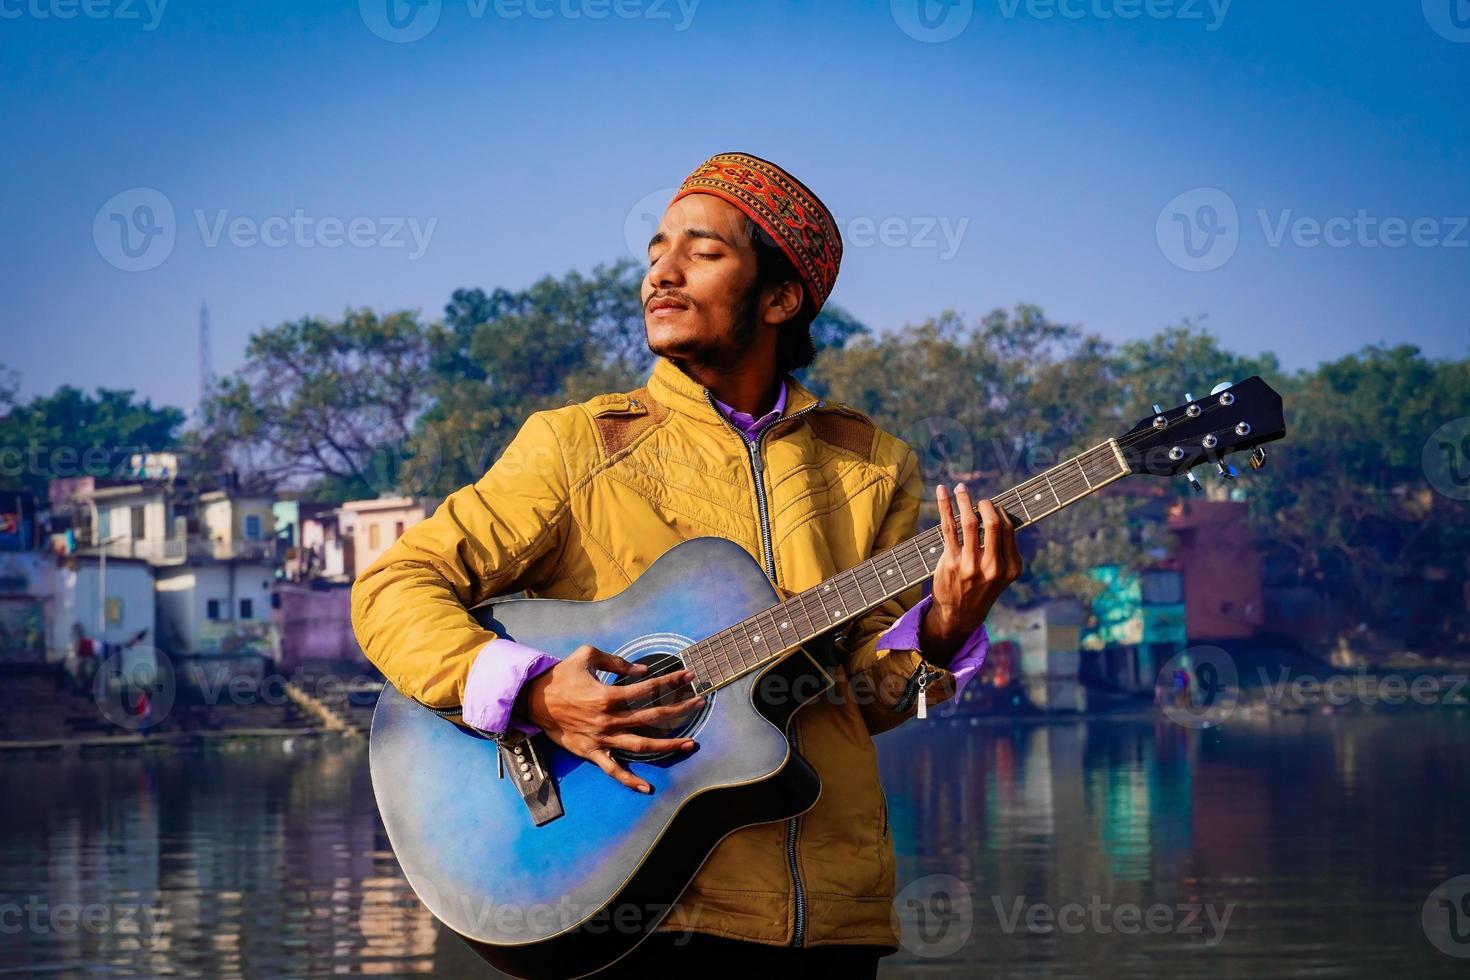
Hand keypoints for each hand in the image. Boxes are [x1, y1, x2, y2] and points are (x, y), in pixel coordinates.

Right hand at [518, 644, 703, 793]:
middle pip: (652, 717)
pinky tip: (647, 787)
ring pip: (640, 746)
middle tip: (700, 703)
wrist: (532, 700)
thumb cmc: (561, 675)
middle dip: (679, 710)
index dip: (671, 682)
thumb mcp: (586, 656)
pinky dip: (630, 780)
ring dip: (667, 745)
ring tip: (690, 744)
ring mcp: (601, 739)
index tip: (689, 676)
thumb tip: (642, 671)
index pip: (648, 689)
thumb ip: (616, 662)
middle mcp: (608, 720)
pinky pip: (613, 770)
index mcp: (608, 696)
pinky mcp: (592, 752)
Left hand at [930, 483, 1022, 639]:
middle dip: (986, 505)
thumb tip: (999, 515)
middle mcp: (993, 567)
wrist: (959, 616)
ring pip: (970, 522)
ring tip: (961, 488)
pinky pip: (948, 527)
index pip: (1008, 530)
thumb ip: (1003, 551)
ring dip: (965, 500)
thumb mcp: (1000, 576)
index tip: (993, 507)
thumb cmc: (980, 590)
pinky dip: (945, 506)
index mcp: (1011, 569)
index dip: (1000, 513)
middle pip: (994, 524)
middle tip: (980, 500)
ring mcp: (971, 565)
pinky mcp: (951, 562)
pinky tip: (942, 492)